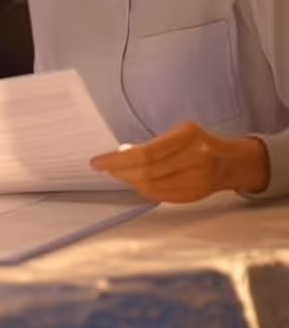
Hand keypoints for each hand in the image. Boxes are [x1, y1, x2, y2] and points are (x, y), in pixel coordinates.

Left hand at [90, 120, 269, 202]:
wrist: (230, 162)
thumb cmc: (198, 142)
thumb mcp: (179, 131)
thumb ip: (154, 143)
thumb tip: (122, 152)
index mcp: (188, 136)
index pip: (146, 152)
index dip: (119, 160)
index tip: (97, 162)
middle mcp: (194, 158)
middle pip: (147, 171)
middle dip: (120, 171)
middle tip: (104, 168)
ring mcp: (196, 179)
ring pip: (152, 186)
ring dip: (130, 181)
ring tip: (117, 173)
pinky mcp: (194, 195)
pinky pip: (161, 196)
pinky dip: (143, 190)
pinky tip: (134, 183)